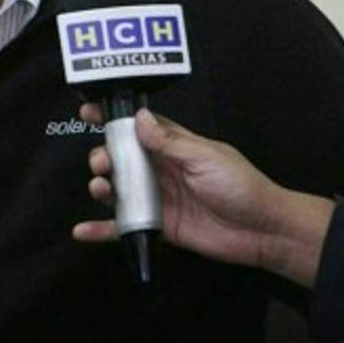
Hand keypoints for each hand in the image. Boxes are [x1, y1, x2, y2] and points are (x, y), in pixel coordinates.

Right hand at [71, 104, 333, 287]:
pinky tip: (83, 231)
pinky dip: (103, 230)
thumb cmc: (240, 185)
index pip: (139, 127)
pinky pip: (125, 226)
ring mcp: (158, 199)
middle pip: (122, 159)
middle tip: (102, 163)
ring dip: (101, 187)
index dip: (114, 119)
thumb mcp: (205, 157)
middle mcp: (163, 170)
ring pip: (119, 190)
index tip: (89, 112)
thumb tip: (139, 118)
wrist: (261, 230)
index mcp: (176, 146)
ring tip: (100, 188)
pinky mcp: (158, 226)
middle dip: (104, 156)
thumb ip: (170, 142)